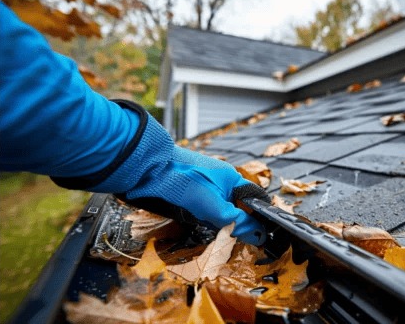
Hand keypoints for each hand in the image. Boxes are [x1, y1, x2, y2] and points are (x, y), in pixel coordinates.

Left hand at [80, 107, 269, 245]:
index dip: (259, 218)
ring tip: (201, 223)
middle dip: (231, 224)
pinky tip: (188, 218)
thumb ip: (237, 221)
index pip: (255, 199)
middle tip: (226, 235)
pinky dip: (196, 217)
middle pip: (235, 208)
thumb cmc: (181, 181)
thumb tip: (259, 235)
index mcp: (232, 179)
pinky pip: (199, 209)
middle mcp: (220, 181)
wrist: (145, 169)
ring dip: (211, 222)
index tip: (259, 236)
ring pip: (216, 211)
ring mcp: (203, 186)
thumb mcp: (214, 206)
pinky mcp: (187, 192)